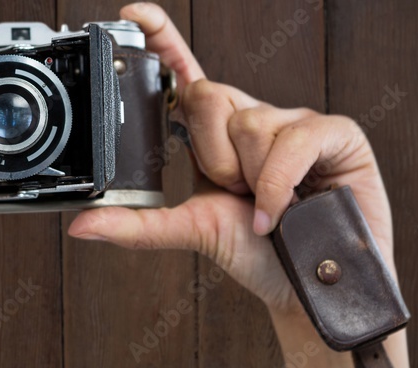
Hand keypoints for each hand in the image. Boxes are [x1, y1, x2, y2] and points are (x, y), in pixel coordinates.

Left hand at [69, 3, 395, 316]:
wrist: (310, 289)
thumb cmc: (260, 255)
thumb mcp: (192, 231)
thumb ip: (138, 224)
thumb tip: (81, 225)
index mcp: (218, 136)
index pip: (186, 75)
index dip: (161, 40)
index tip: (132, 16)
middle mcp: (255, 120)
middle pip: (208, 95)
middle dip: (211, 155)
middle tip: (233, 192)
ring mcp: (296, 122)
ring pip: (247, 121)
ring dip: (250, 177)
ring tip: (268, 206)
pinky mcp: (336, 132)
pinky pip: (292, 137)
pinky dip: (278, 182)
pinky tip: (282, 209)